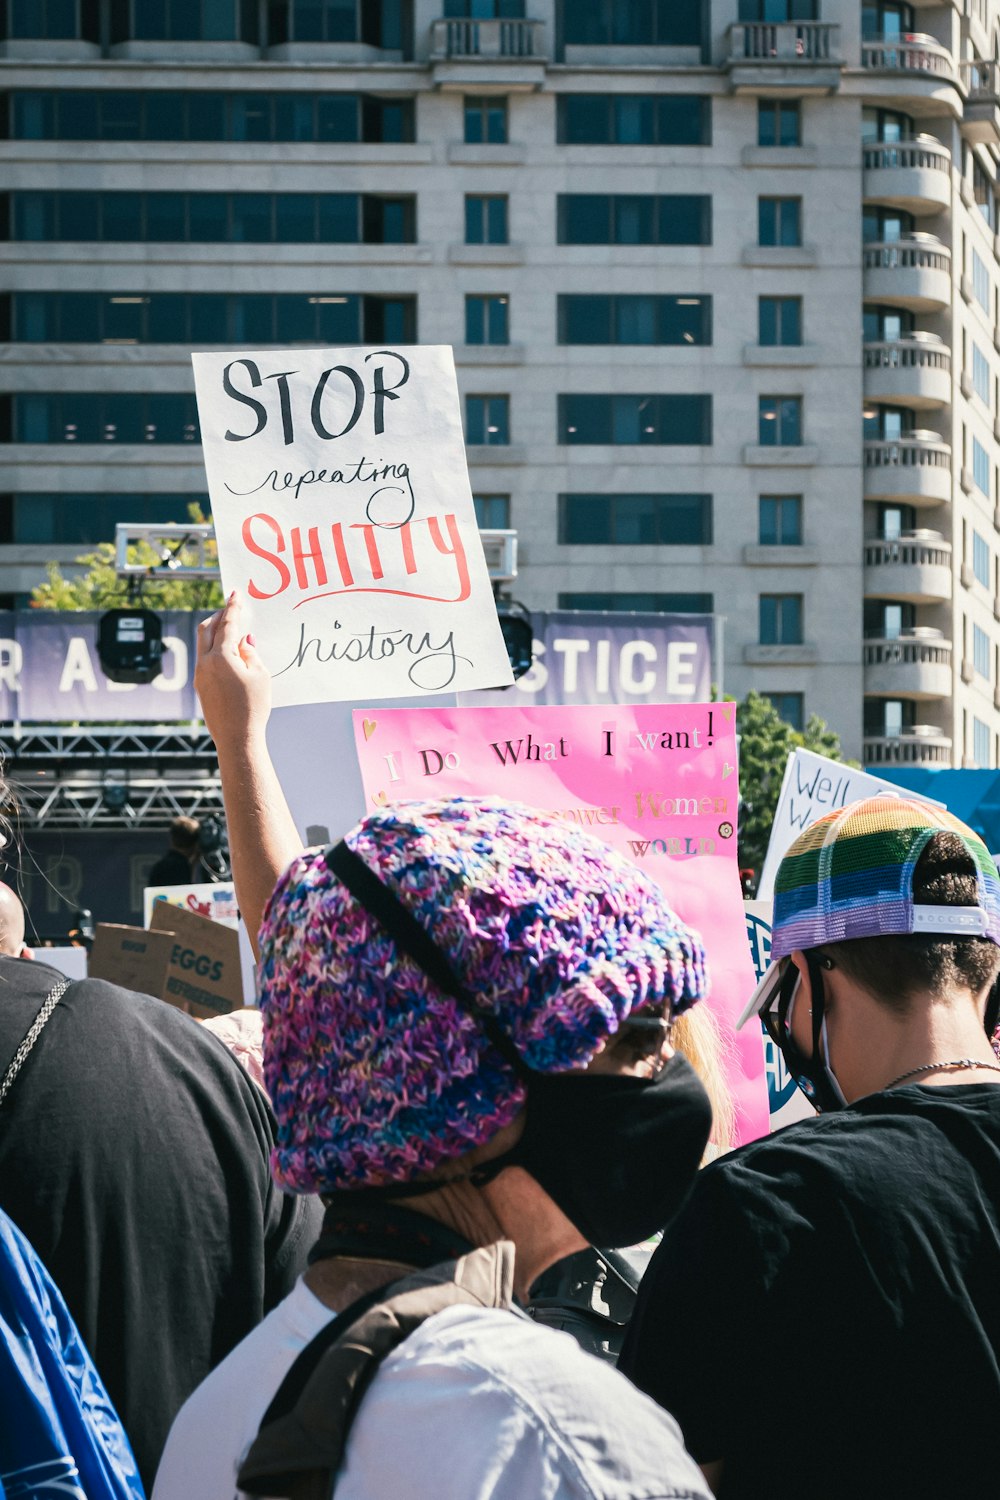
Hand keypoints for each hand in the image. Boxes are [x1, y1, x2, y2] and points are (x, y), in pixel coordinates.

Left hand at [195, 590, 270, 750]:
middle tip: (232, 609)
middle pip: (206, 628)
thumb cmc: (253, 708)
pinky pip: (205, 658)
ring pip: (203, 643)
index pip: (228, 625)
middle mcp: (205, 663)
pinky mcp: (200, 686)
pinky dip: (214, 649)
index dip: (233, 607)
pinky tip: (228, 654)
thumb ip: (251, 653)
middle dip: (219, 616)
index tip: (235, 593)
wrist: (237, 738)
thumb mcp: (260, 676)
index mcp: (221, 657)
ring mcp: (200, 675)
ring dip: (215, 632)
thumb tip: (244, 641)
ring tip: (231, 631)